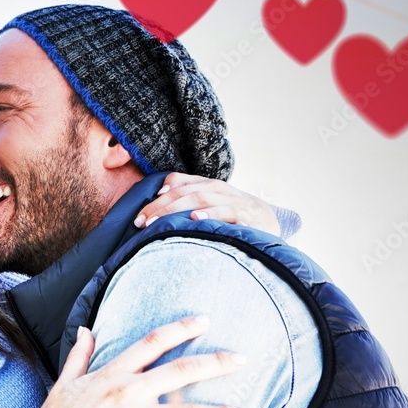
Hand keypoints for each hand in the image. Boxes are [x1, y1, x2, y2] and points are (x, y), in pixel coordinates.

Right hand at [17, 317, 245, 407]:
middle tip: (241, 360)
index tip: (204, 321)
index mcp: (113, 373)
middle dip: (215, 364)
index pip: (152, 342)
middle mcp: (129, 392)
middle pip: (181, 371)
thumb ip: (80, 355)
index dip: (180, 328)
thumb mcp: (65, 383)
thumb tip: (85, 330)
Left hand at [135, 172, 280, 235]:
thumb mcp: (208, 199)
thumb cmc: (229, 210)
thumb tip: (160, 192)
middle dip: (162, 208)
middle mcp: (219, 190)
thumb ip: (185, 193)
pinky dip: (212, 216)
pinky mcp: (248, 218)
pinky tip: (197, 220)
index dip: (157, 199)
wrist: (267, 219)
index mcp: (207, 184)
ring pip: (205, 200)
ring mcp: (234, 202)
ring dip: (180, 211)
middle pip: (186, 194)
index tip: (139, 215)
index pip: (178, 185)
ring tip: (161, 222)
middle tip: (143, 223)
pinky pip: (229, 214)